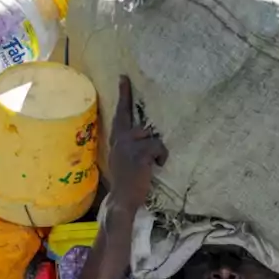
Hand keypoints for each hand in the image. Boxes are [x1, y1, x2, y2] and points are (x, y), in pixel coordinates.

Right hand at [108, 76, 167, 209]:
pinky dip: (161, 157)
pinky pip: (158, 146)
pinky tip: (156, 166)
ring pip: (150, 135)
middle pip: (126, 114)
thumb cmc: (126, 182)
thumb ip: (128, 145)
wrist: (122, 200)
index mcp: (117, 141)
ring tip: (153, 162)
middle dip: (126, 95)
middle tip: (125, 79)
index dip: (122, 96)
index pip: (119, 115)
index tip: (123, 78)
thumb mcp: (123, 159)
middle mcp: (119, 140)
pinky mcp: (139, 153)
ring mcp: (128, 145)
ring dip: (156, 149)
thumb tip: (144, 134)